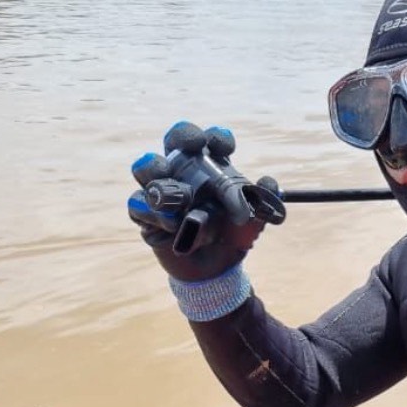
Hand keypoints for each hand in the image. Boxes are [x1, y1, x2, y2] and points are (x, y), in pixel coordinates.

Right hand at [126, 122, 277, 281]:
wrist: (217, 269)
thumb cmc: (232, 235)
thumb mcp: (254, 220)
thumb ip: (263, 201)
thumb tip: (268, 183)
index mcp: (209, 166)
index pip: (208, 140)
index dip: (215, 137)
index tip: (226, 148)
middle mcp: (182, 171)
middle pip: (173, 140)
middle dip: (182, 136)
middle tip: (194, 146)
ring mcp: (160, 191)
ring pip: (146, 167)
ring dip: (157, 170)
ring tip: (178, 190)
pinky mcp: (146, 215)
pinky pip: (138, 204)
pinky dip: (153, 211)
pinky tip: (172, 224)